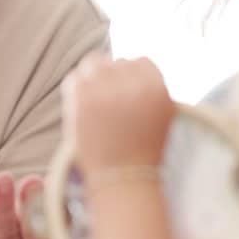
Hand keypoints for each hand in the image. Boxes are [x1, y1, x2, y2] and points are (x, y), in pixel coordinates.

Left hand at [62, 55, 175, 173]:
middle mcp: (131, 84)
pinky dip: (77, 86)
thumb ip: (153, 85)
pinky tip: (82, 102)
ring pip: (94, 63)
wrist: (123, 177)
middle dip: (113, 76)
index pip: (141, 61)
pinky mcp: (82, 99)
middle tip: (109, 97)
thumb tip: (133, 62)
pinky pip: (75, 76)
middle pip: (116, 61)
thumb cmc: (144, 148)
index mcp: (155, 87)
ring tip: (96, 97)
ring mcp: (104, 90)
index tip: (127, 91)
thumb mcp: (163, 113)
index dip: (133, 75)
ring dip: (93, 76)